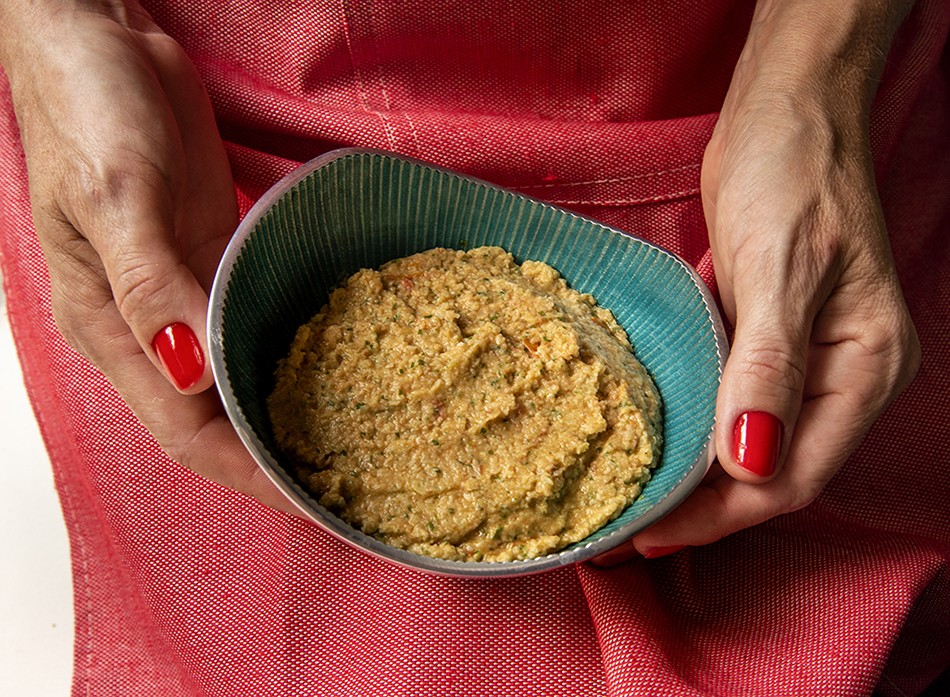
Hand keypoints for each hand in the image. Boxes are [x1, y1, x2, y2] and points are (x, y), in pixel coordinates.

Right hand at [1, 1, 294, 513]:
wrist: (100, 38)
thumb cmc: (89, 107)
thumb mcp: (115, 192)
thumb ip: (149, 282)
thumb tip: (191, 370)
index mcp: (110, 326)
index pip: (183, 430)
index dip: (244, 473)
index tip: (307, 502)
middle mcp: (148, 325)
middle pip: (216, 422)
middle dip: (272, 464)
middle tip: (343, 490)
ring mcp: (182, 294)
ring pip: (236, 381)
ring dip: (284, 419)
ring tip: (347, 449)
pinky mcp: (211, 258)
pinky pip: (252, 326)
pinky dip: (287, 359)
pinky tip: (330, 374)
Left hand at [597, 0, 919, 563]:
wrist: (784, 114)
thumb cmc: (794, 176)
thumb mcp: (780, 270)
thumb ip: (769, 368)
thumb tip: (751, 464)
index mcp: (864, 369)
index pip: (791, 475)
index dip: (722, 515)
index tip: (653, 533)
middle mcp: (840, 376)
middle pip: (769, 471)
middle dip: (702, 508)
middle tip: (628, 530)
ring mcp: (801, 358)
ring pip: (745, 441)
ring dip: (692, 475)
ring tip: (631, 498)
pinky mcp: (764, 336)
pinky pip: (727, 401)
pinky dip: (691, 426)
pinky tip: (650, 438)